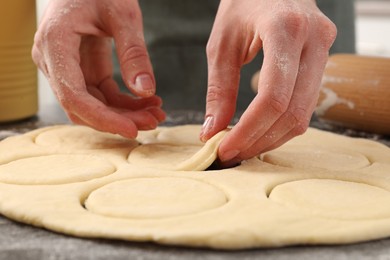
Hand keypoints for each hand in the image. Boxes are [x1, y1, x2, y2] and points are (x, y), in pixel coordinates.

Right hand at [32, 0, 164, 137]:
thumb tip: (146, 91)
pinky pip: (102, 93)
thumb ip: (133, 52)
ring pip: (94, 103)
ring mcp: (67, 66)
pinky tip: (148, 102)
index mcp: (54, 44)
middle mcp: (54, 60)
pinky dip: (124, 102)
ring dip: (125, 113)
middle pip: (83, 105)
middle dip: (119, 118)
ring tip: (156, 113)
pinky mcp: (83, 68)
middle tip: (154, 121)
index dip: (102, 118)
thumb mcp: (122, 14)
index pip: (73, 95)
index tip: (132, 129)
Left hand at [200, 0, 336, 165]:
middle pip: (292, 111)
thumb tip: (211, 131)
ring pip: (304, 114)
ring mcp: (325, 50)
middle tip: (232, 154)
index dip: (248, 130)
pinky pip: (307, 105)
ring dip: (272, 137)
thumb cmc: (243, 4)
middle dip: (259, 140)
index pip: (273, 96)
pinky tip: (260, 130)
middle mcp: (314, 40)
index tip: (224, 149)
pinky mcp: (325, 60)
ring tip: (244, 146)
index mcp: (285, 29)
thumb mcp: (222, 43)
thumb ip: (218, 89)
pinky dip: (282, 124)